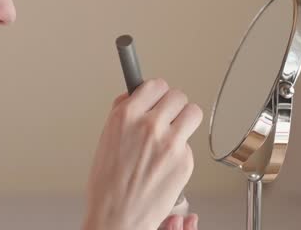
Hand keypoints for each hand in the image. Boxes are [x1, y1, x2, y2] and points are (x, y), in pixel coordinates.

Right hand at [84, 78, 203, 229]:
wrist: (117, 216)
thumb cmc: (107, 184)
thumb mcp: (106, 138)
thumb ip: (122, 113)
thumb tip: (133, 96)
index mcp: (126, 116)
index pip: (155, 84)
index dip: (157, 92)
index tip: (157, 98)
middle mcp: (149, 125)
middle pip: (178, 96)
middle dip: (173, 105)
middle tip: (168, 116)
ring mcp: (170, 143)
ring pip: (193, 113)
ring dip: (186, 120)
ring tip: (176, 131)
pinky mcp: (185, 161)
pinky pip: (190, 145)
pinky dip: (181, 152)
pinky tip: (167, 163)